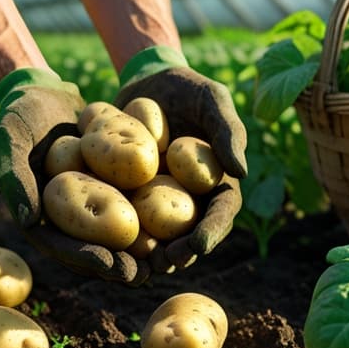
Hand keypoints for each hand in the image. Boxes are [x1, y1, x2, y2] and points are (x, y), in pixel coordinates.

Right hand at [0, 68, 147, 283]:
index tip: (113, 267)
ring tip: (165, 261)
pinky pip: (130, 202)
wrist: (42, 90)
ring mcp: (88, 199)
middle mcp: (65, 214)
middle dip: (119, 263)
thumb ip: (14, 177)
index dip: (88, 258)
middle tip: (146, 274)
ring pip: (115, 231)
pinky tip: (176, 225)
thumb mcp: (8, 140)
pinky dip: (150, 215)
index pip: (62, 245)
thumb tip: (27, 219)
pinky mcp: (108, 183)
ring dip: (139, 249)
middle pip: (93, 246)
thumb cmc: (17, 114)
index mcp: (38, 215)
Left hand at [115, 50, 247, 273]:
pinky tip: (106, 246)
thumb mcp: (212, 99)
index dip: (212, 232)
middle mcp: (192, 198)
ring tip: (139, 266)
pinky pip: (128, 218)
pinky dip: (120, 234)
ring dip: (151, 255)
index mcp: (218, 182)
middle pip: (191, 234)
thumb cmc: (188, 88)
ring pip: (160, 236)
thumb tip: (242, 173)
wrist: (146, 81)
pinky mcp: (131, 196)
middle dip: (181, 254)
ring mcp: (160, 200)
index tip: (198, 245)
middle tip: (166, 263)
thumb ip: (229, 131)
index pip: (222, 213)